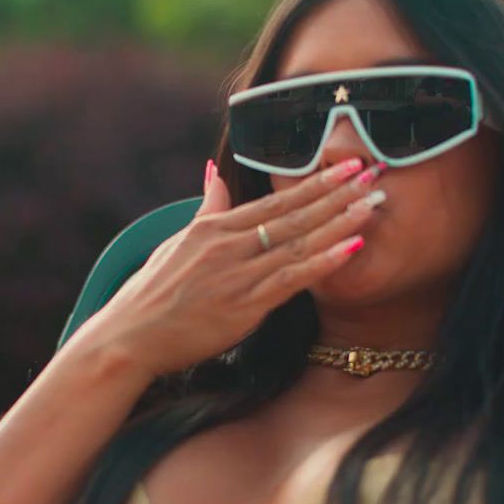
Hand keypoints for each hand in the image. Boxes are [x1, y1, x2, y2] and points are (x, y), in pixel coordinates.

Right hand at [84, 157, 384, 378]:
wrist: (129, 337)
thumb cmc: (151, 295)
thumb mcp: (177, 242)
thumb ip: (207, 209)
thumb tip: (214, 172)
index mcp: (215, 229)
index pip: (274, 201)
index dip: (314, 183)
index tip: (345, 166)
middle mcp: (229, 245)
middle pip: (293, 214)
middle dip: (336, 192)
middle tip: (373, 172)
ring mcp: (238, 275)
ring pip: (299, 242)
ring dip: (340, 221)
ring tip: (373, 204)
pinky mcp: (244, 306)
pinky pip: (292, 278)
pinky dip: (324, 261)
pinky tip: (352, 247)